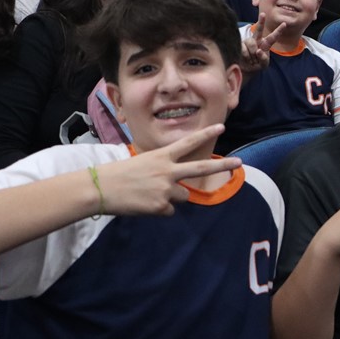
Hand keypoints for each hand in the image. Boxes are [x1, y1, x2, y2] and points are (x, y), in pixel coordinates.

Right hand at [95, 124, 240, 215]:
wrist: (100, 189)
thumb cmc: (119, 175)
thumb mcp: (142, 163)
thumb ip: (163, 171)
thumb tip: (178, 188)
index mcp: (161, 156)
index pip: (188, 143)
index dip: (205, 134)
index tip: (222, 127)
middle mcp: (167, 171)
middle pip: (200, 168)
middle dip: (222, 165)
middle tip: (240, 162)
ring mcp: (166, 189)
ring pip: (182, 196)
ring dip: (170, 197)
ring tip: (147, 194)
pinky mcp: (161, 206)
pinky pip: (168, 211)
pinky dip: (158, 210)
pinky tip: (143, 204)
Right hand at [239, 14, 286, 76]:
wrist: (246, 69)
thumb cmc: (257, 64)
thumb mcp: (264, 64)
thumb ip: (264, 58)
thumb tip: (258, 51)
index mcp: (265, 44)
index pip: (273, 37)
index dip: (279, 31)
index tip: (285, 24)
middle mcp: (257, 40)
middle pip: (259, 29)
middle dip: (261, 21)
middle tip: (263, 14)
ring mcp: (248, 41)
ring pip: (251, 43)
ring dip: (252, 54)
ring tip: (252, 60)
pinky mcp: (240, 44)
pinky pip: (244, 49)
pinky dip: (246, 56)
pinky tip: (247, 59)